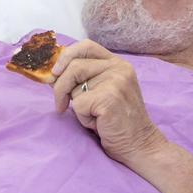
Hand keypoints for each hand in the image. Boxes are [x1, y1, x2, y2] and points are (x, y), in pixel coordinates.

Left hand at [51, 39, 166, 166]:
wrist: (140, 146)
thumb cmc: (116, 120)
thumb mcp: (103, 91)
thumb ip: (84, 77)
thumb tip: (52, 72)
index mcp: (118, 63)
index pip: (86, 46)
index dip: (66, 56)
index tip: (55, 72)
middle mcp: (119, 69)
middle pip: (74, 66)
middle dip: (60, 86)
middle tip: (60, 104)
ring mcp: (116, 82)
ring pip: (74, 87)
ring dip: (77, 106)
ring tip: (94, 116)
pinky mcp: (110, 99)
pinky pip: (78, 105)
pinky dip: (83, 118)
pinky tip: (99, 124)